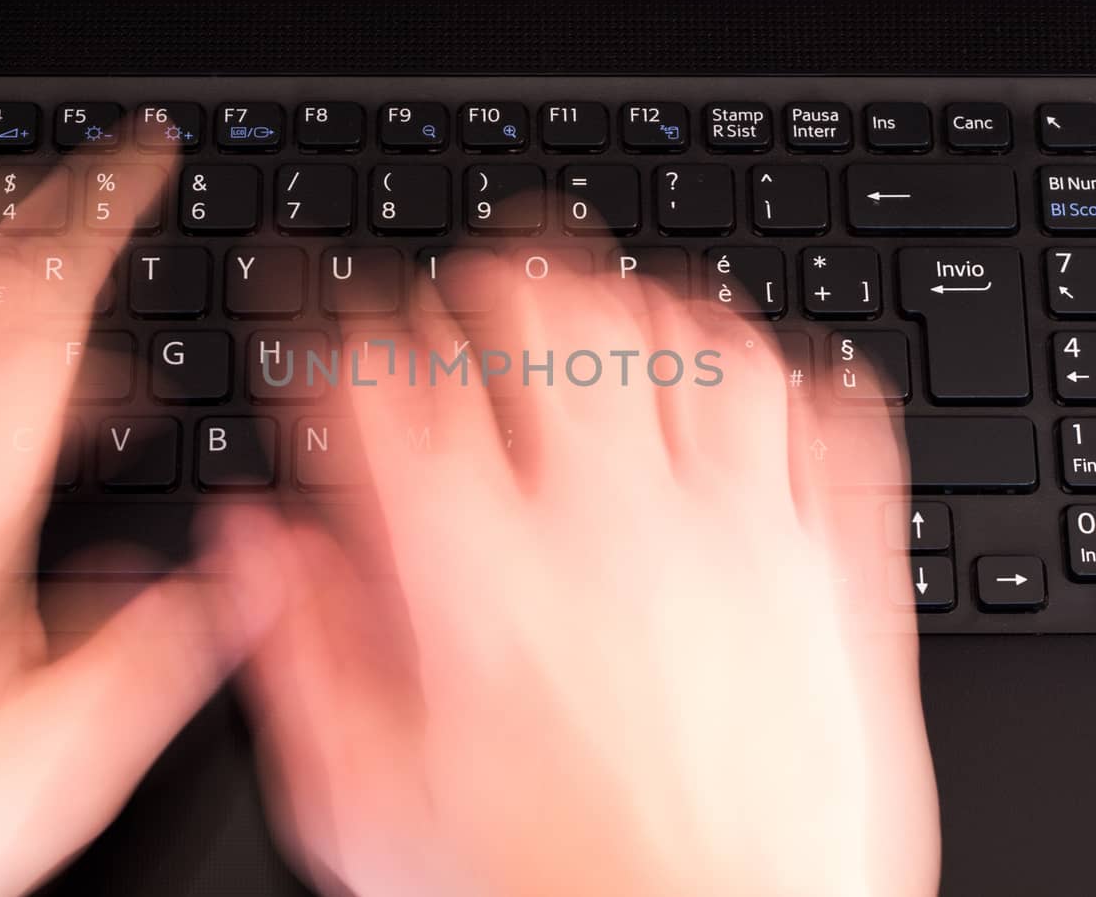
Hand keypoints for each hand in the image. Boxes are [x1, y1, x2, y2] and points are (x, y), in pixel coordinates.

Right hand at [226, 263, 939, 896]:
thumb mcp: (370, 811)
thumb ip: (303, 657)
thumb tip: (260, 547)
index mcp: (480, 575)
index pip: (395, 381)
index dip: (357, 335)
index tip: (355, 346)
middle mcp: (608, 529)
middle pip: (549, 317)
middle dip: (493, 283)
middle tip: (477, 304)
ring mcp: (736, 539)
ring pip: (694, 340)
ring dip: (640, 309)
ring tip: (612, 324)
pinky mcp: (834, 575)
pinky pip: (828, 417)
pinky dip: (785, 373)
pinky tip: (749, 386)